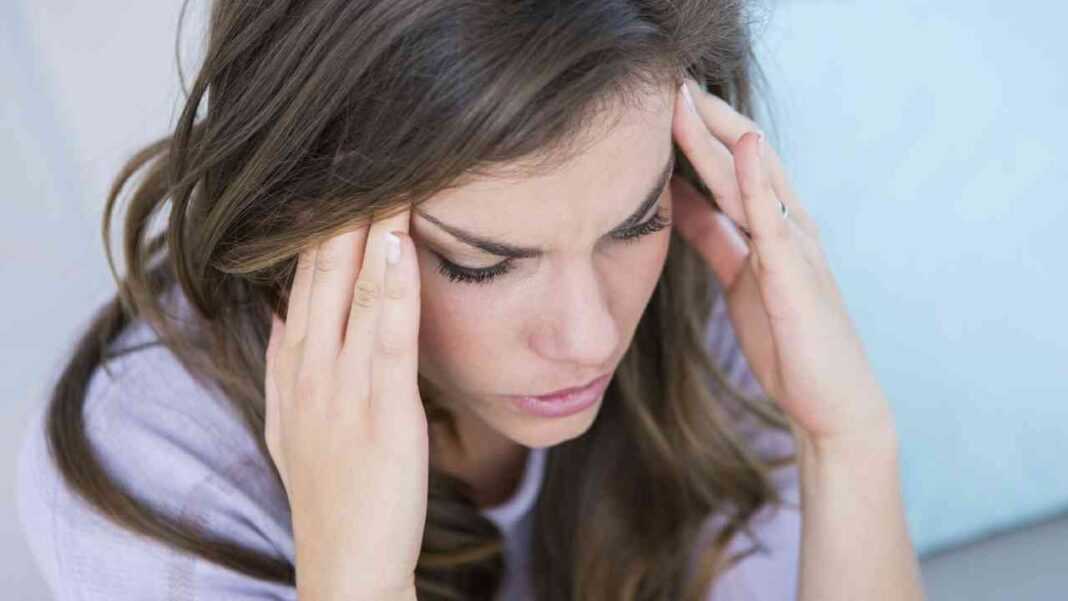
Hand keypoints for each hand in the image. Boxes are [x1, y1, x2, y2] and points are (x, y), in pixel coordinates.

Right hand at [263, 206, 424, 598]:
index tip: (333, 184)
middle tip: (357, 159)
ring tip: (383, 180)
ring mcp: (341, 392)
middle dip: (338, 216)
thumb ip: (289, 370)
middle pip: (319, 278)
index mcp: (292, 373)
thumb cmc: (331, 495)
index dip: (314, 231)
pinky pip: (386, 339)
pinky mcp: (382, 413)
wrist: (347, 564)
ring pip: (351, 296)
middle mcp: (309, 374)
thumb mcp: (295, 427)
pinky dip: (393, 289)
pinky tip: (400, 248)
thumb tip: (284, 320)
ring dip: (366, 234)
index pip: (300, 285)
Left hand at [670, 78, 895, 457]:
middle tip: (666, 83)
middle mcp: (787, 227)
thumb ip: (712, 236)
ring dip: (720, 135)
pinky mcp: (798, 275)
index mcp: (769, 228)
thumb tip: (675, 202)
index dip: (696, 134)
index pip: (730, 166)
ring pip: (753, 178)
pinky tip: (742, 145)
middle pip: (742, 159)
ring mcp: (796, 247)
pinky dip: (758, 180)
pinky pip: (774, 219)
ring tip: (687, 97)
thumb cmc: (787, 343)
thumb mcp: (737, 278)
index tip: (657, 105)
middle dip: (704, 120)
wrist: (829, 404)